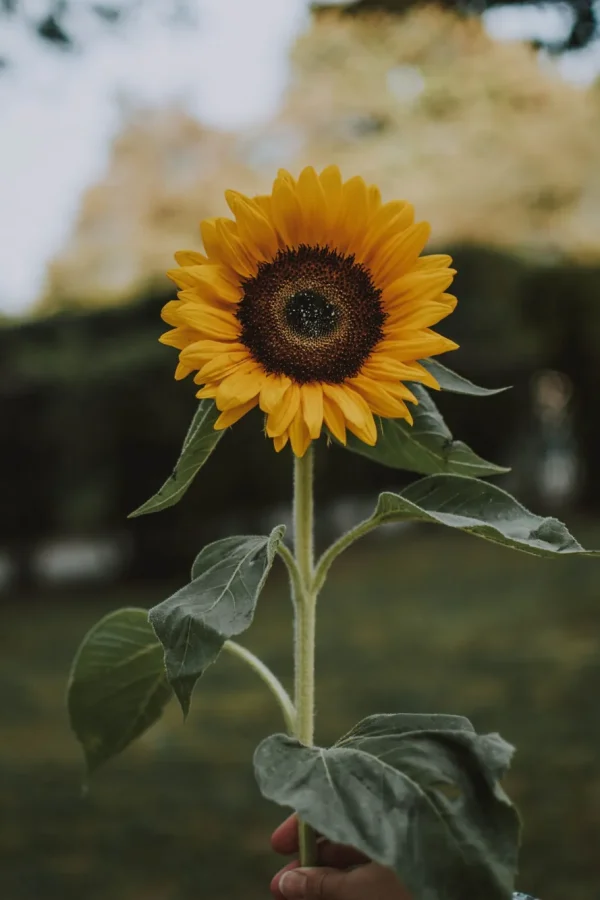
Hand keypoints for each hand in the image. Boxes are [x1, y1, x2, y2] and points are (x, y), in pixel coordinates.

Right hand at [270, 815, 411, 899]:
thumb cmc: (415, 887)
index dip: (302, 824)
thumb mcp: (364, 890)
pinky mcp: (409, 862)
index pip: (333, 802)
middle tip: (281, 884)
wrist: (467, 895)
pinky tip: (327, 894)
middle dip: (309, 857)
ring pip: (354, 850)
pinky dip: (348, 879)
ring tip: (296, 895)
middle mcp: (392, 817)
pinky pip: (371, 865)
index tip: (276, 845)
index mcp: (381, 807)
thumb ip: (322, 886)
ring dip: (324, 872)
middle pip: (340, 828)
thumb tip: (283, 884)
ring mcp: (403, 840)